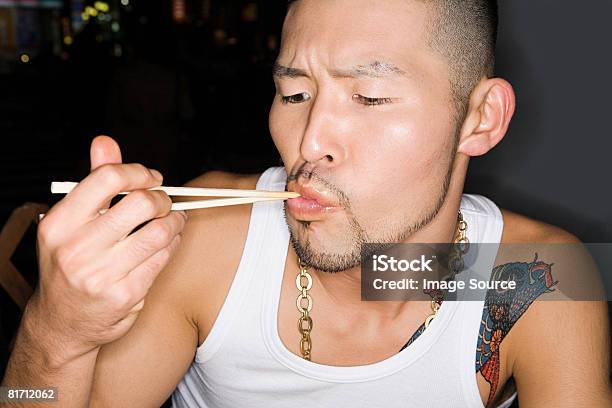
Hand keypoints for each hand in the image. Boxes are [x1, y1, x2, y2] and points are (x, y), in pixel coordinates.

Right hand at [28, 135, 186, 364]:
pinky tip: (169, 241)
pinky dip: (173, 244)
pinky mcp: (126, 294)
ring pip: (160, 232)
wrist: (62, 324)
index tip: (151, 178)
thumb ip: (92, 181)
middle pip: (141, 203)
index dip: (139, 172)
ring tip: (173, 219)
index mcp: (59, 223)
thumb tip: (105, 141)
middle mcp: (76, 248)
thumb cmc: (70, 264)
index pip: (107, 178)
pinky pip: (164, 258)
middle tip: (165, 202)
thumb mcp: (70, 223)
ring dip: (175, 221)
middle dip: (163, 198)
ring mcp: (101, 274)